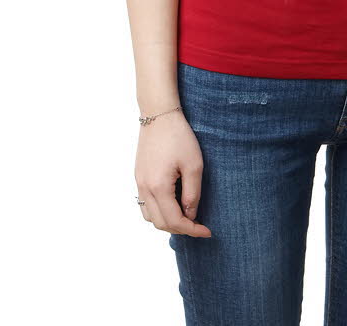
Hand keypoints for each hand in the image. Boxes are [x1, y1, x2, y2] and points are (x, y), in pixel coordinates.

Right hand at [135, 111, 211, 236]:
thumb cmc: (179, 136)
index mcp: (158, 187)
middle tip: (199, 225)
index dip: (192, 230)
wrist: (159, 115)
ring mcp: (139, 183)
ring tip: (187, 217)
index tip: (207, 231)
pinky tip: (173, 204)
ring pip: (150, 217)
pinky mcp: (138, 176)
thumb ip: (192, 193)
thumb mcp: (194, 165)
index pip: (175, 221)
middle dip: (181, 228)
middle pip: (160, 223)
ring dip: (168, 222)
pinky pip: (145, 204)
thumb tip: (190, 215)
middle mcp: (144, 189)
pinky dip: (158, 212)